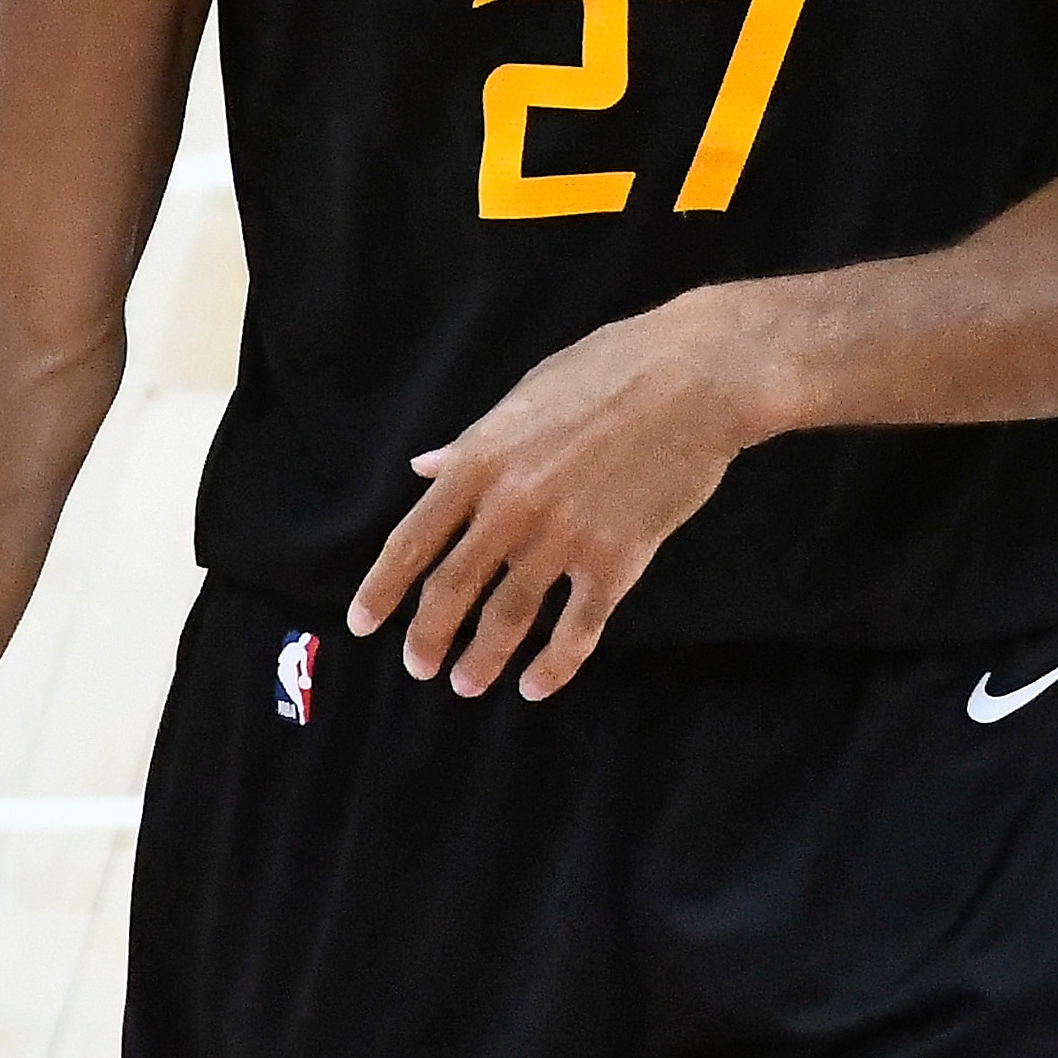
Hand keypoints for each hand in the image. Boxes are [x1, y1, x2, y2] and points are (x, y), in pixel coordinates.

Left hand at [347, 295, 774, 698]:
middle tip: (419, 666)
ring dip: (482, 659)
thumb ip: (471, 443)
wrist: (695, 377)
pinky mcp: (616, 559)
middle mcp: (510, 505)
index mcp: (480, 460)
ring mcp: (563, 535)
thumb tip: (424, 468)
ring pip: (508, 617)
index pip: (413, 540)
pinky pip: (576, 628)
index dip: (382, 589)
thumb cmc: (609, 371)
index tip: (362, 623)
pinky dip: (554, 665)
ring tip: (466, 685)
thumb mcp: (524, 396)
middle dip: (427, 636)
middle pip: (452, 588)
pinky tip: (537, 686)